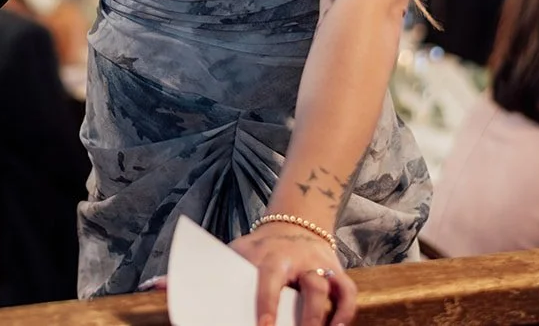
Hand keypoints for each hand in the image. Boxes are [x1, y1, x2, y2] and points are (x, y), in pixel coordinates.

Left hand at [230, 224, 356, 325]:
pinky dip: (345, 311)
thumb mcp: (241, 251)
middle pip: (309, 285)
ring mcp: (317, 264)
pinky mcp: (335, 270)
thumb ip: (224, 269)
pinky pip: (347, 290)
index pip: (269, 279)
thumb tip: (191, 291)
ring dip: (323, 315)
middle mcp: (296, 259)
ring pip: (326, 287)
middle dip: (307, 314)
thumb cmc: (262, 248)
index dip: (268, 303)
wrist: (293, 223)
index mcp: (268, 255)